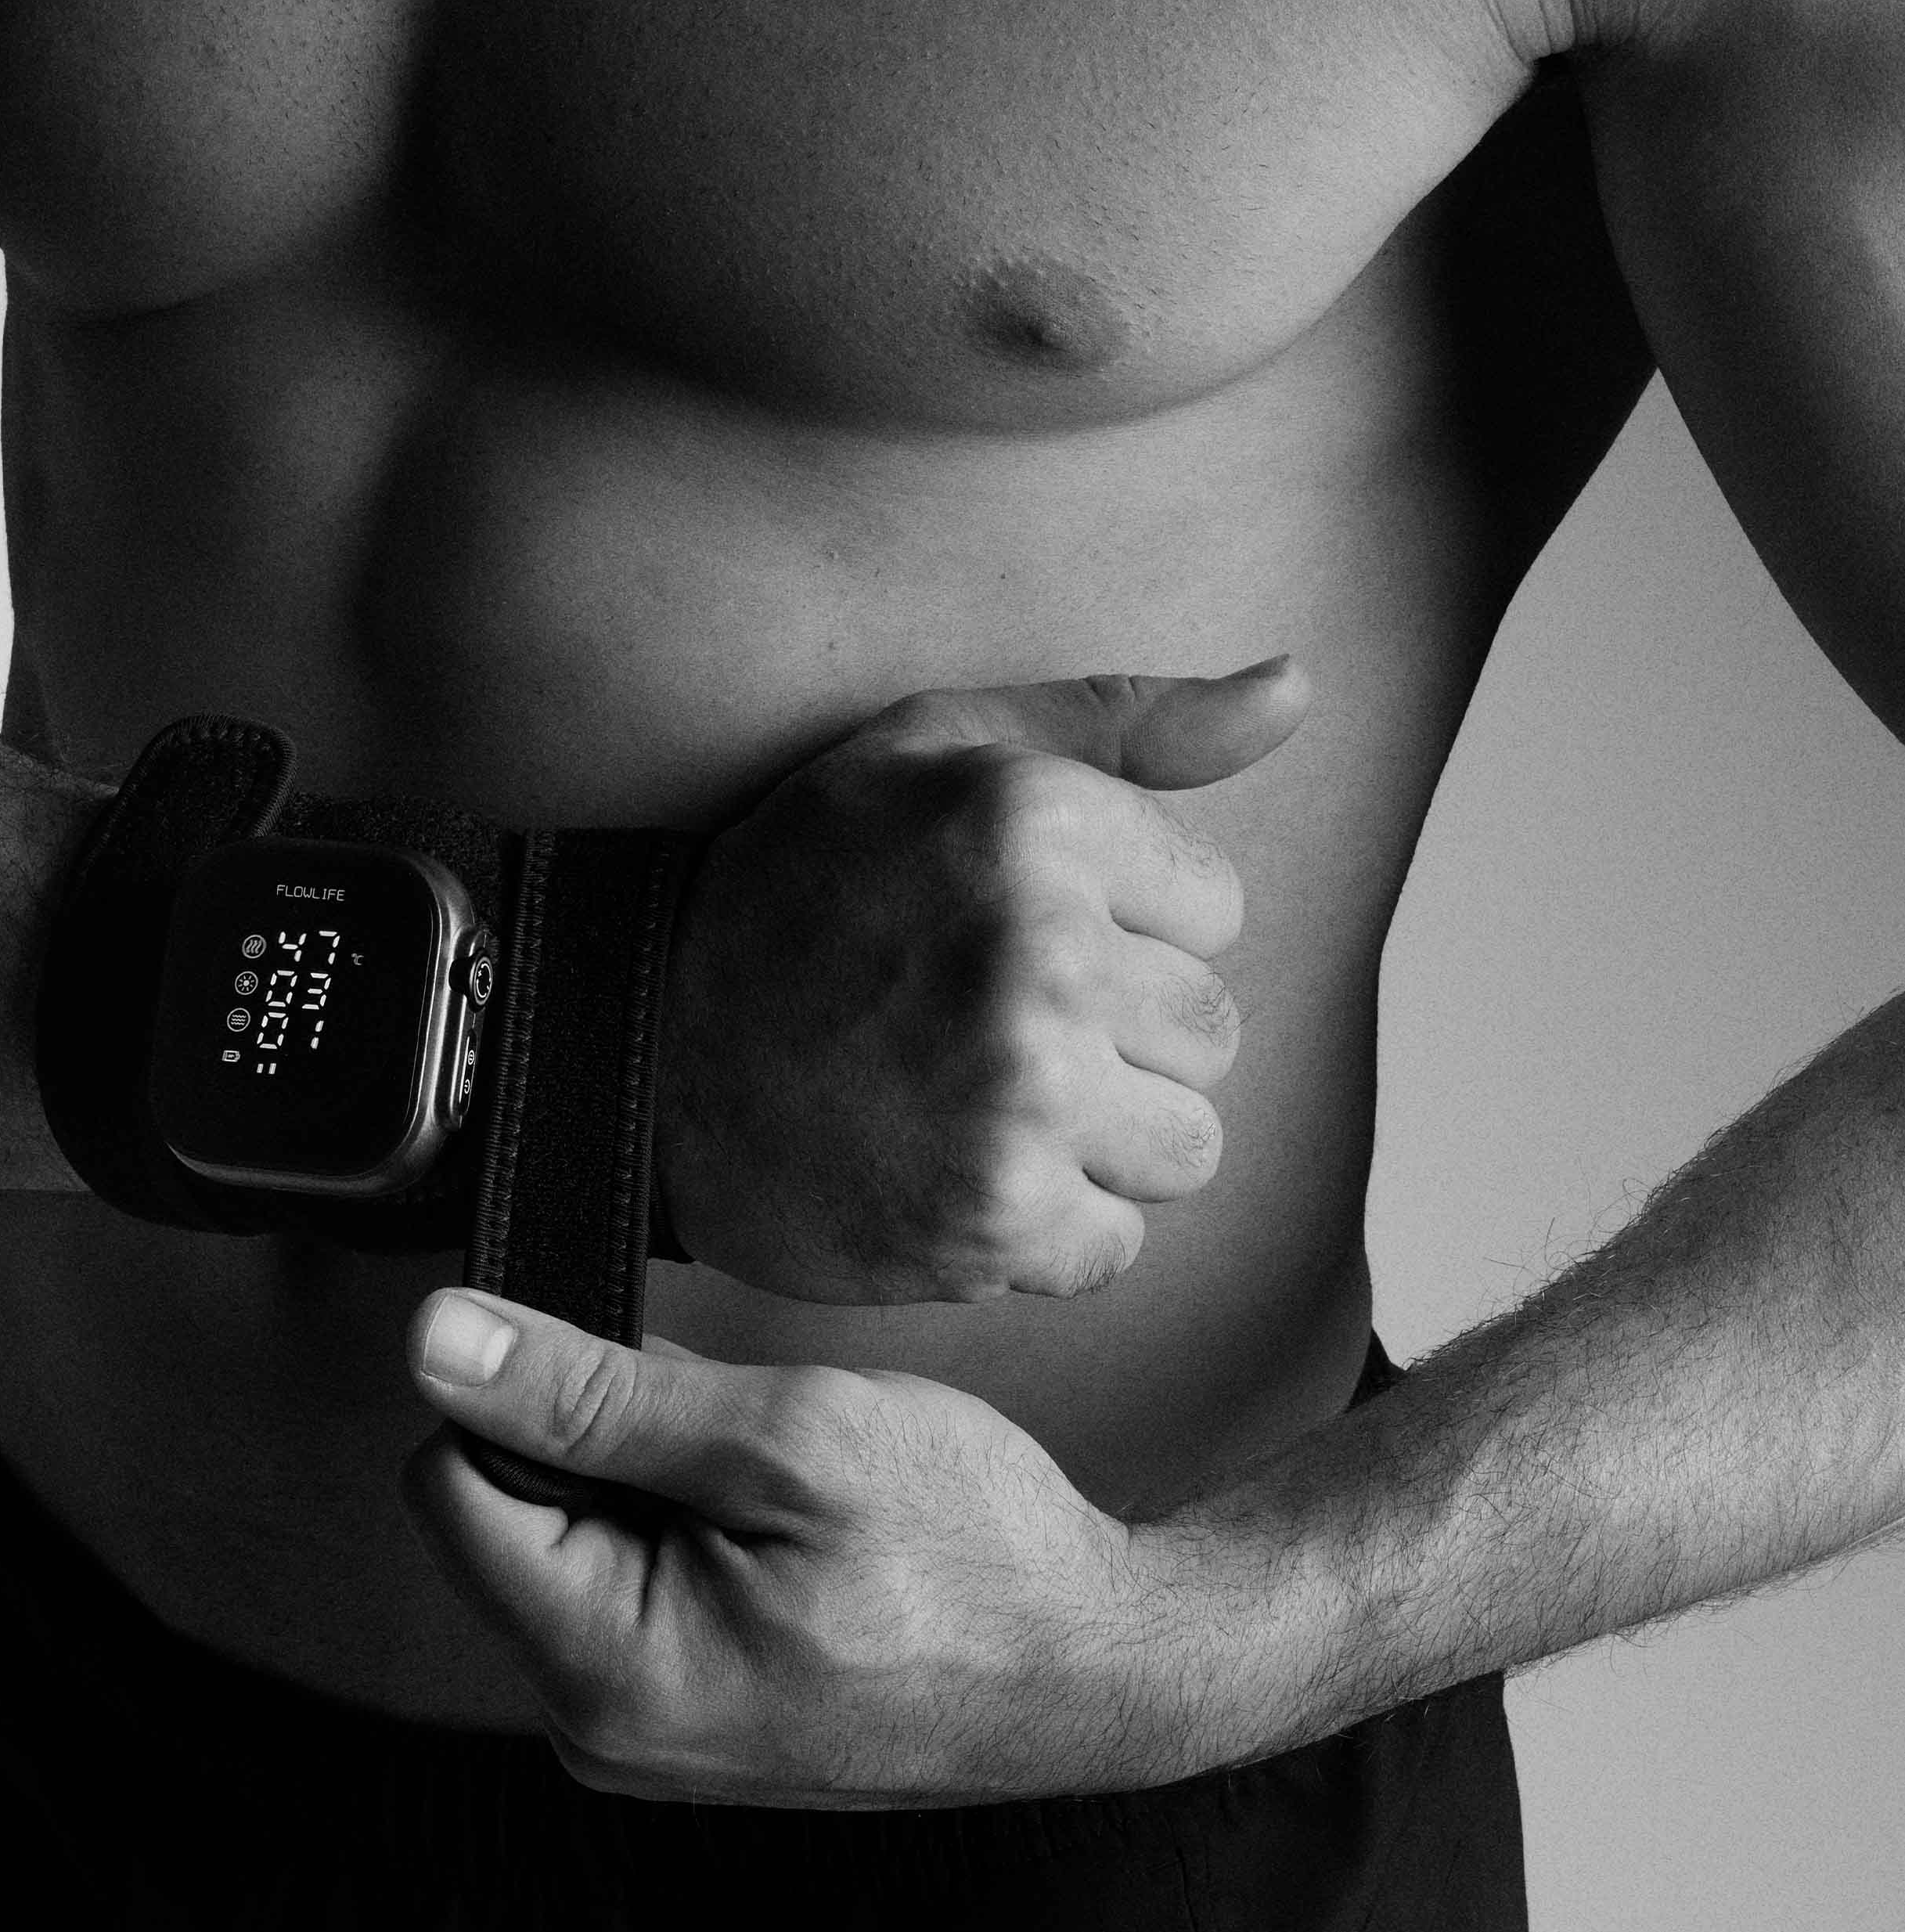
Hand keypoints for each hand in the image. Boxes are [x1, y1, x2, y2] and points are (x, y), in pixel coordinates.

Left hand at [402, 1291, 1234, 1805]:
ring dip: (650, 1490)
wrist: (1101, 1666)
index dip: (528, 1396)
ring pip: (568, 1549)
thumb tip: (442, 1344)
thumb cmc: (979, 1561)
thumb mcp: (787, 1437)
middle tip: (749, 1448)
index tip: (643, 1375)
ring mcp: (638, 1737)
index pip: (450, 1486)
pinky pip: (624, 1593)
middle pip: (503, 1521)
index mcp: (607, 1673)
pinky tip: (783, 1540)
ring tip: (780, 1500)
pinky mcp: (679, 1722)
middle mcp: (599, 1730)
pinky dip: (686, 1537)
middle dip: (601, 1449)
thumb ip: (594, 1395)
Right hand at [656, 661, 1307, 1301]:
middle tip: (986, 1036)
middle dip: (1122, 1043)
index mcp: (1033, 822)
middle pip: (1212, 1035)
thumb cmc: (792, 895)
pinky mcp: (995, 1220)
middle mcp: (1040, 955)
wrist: (634, 1063)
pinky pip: (1115, 1246)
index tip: (1009, 940)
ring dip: (1103, 1146)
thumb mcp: (930, 752)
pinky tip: (957, 1179)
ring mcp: (1020, 1097)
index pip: (1213, 909)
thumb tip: (1297, 685)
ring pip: (1188, 1149)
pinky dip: (1048, 1234)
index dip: (1121, 930)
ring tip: (985, 1111)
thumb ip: (1122, 722)